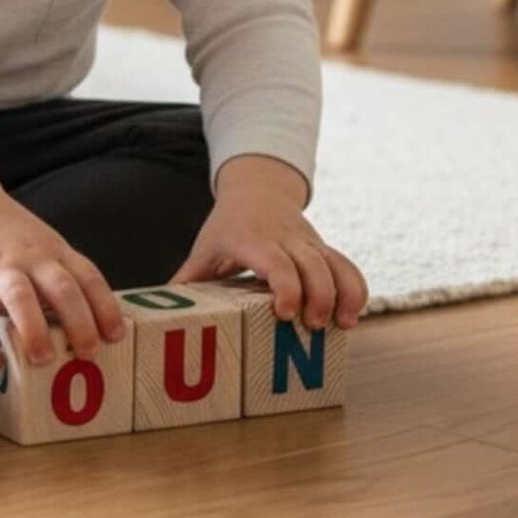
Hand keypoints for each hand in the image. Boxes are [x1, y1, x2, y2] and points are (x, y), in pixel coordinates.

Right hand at [0, 196, 124, 373]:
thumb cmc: (13, 241)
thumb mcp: (46, 249)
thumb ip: (64, 280)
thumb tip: (91, 331)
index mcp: (57, 253)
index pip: (89, 277)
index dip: (105, 307)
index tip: (116, 336)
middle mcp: (32, 258)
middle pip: (62, 287)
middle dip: (78, 322)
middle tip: (88, 353)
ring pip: (20, 296)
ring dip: (34, 329)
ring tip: (43, 359)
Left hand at [171, 155, 366, 328]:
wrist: (257, 189)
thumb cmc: (227, 227)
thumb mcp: (206, 248)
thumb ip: (188, 279)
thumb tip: (162, 310)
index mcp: (252, 240)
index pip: (275, 261)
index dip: (285, 286)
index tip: (285, 314)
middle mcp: (284, 238)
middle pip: (311, 265)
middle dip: (317, 297)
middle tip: (314, 327)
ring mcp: (307, 242)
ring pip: (335, 263)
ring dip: (344, 294)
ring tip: (344, 325)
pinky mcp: (323, 247)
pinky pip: (347, 264)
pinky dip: (356, 287)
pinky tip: (354, 313)